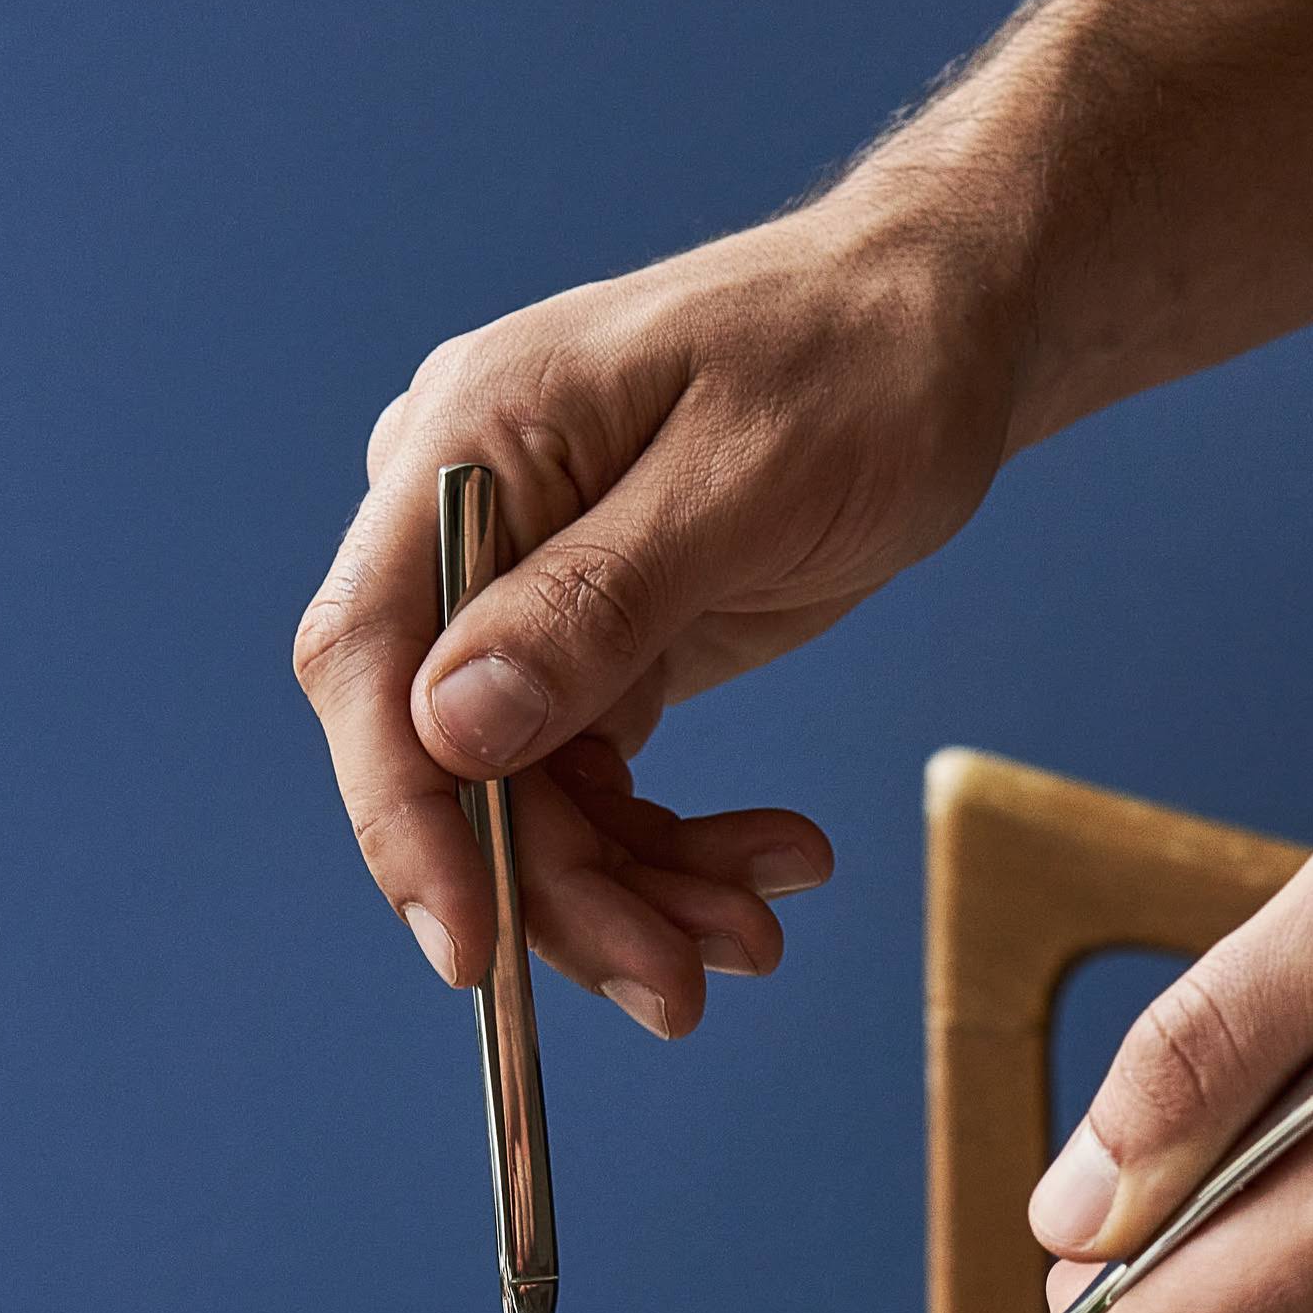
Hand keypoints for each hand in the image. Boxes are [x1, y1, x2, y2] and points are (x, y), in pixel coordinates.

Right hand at [295, 196, 1027, 1034]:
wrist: (944, 325)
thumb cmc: (858, 362)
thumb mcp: (745, 480)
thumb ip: (594, 603)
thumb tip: (448, 728)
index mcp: (467, 447)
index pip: (368, 660)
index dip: (403, 819)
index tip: (468, 950)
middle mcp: (469, 526)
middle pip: (453, 759)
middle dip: (560, 889)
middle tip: (682, 986)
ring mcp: (524, 593)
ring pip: (528, 799)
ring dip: (633, 891)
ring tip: (755, 935)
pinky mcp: (593, 644)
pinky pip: (595, 786)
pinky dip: (672, 849)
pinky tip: (774, 864)